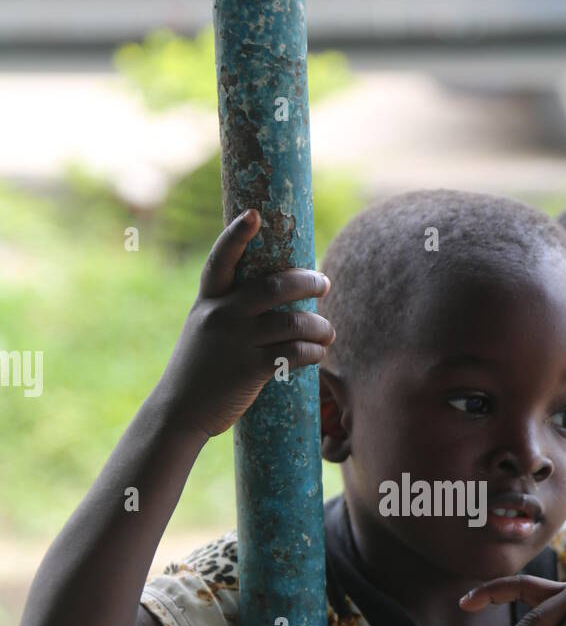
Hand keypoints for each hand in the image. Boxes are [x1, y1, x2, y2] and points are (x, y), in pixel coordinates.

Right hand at [156, 210, 334, 439]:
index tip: (254, 214)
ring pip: (292, 322)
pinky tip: (318, 354)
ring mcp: (235, 342)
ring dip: (319, 326)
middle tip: (323, 283)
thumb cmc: (199, 370)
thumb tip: (274, 298)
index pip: (220, 259)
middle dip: (307, 281)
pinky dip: (313, 352)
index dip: (236, 234)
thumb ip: (228, 311)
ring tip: (327, 332)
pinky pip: (294, 353)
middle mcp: (221, 315)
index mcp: (208, 301)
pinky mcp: (250, 369)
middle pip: (274, 286)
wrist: (179, 411)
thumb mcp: (203, 330)